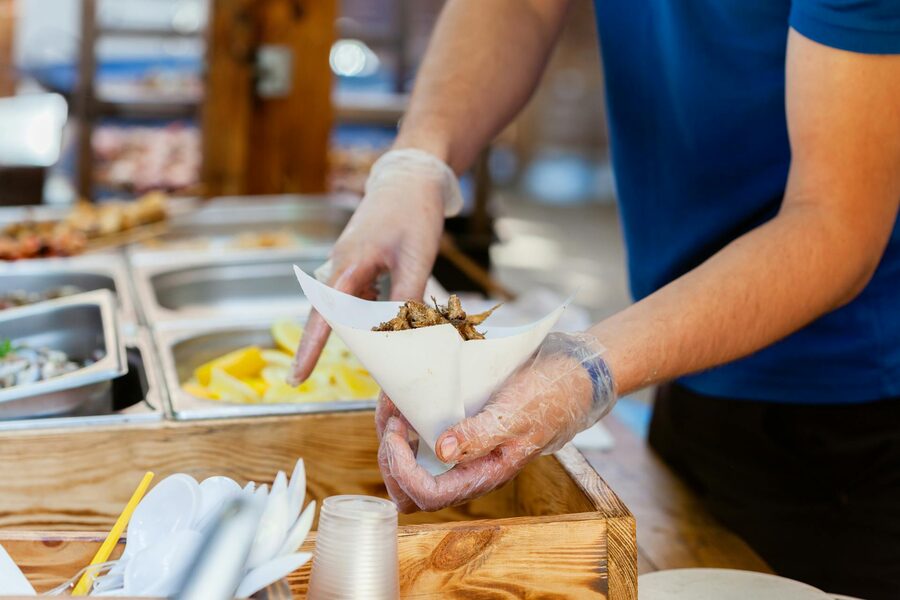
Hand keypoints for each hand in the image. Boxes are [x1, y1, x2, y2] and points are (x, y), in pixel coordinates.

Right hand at [290, 149, 462, 383]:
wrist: (412, 178)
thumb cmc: (413, 213)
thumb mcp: (416, 258)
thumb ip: (406, 297)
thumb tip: (403, 338)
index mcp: (348, 264)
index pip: (323, 315)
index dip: (310, 349)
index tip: (297, 378)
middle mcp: (339, 267)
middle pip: (325, 318)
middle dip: (322, 349)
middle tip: (320, 380)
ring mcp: (346, 266)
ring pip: (342, 311)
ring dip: (354, 336)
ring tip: (373, 362)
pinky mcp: (357, 266)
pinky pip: (354, 300)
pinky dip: (365, 318)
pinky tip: (382, 327)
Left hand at [378, 332, 616, 511]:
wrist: (569, 379)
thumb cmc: (548, 397)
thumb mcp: (515, 413)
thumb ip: (480, 435)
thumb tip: (441, 451)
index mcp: (484, 474)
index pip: (429, 495)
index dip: (403, 471)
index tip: (397, 433)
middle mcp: (468, 469)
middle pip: (411, 491)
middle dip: (391, 457)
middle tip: (393, 419)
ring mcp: (461, 453)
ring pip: (409, 467)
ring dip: (392, 438)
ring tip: (395, 404)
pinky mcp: (457, 432)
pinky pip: (418, 441)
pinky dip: (404, 422)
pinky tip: (406, 399)